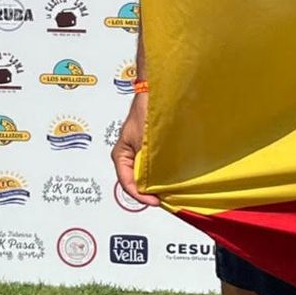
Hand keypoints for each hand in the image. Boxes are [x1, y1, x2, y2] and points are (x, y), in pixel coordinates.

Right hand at [110, 91, 160, 207]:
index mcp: (121, 156)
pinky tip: (174, 176)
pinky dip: (163, 173)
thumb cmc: (145, 112)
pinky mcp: (151, 149)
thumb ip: (147, 162)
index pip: (127, 184)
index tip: (156, 201)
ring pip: (146, 175)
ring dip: (158, 183)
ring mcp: (140, 153)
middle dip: (150, 191)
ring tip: (171, 190)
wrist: (154, 94)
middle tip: (166, 199)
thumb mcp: (144, 141)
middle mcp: (129, 157)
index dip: (141, 196)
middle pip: (137, 182)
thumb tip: (156, 181)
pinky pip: (156, 166)